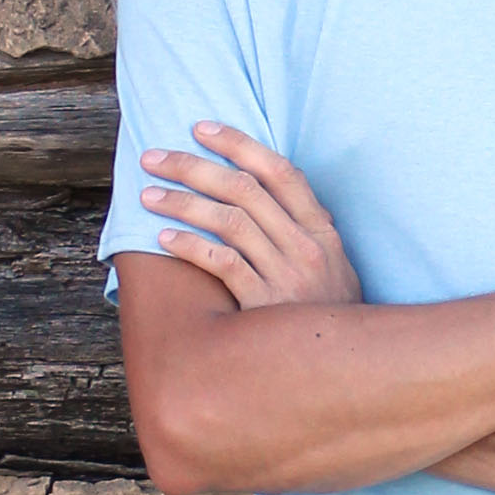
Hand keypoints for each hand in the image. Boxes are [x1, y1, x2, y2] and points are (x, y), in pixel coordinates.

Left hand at [140, 125, 362, 310]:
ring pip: (229, 221)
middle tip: (154, 157)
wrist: (346, 365)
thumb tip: (259, 192)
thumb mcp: (333, 265)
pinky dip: (192, 246)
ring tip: (148, 195)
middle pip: (244, 189)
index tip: (200, 128)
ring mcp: (287, 275)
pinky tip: (165, 238)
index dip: (238, 144)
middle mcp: (306, 246)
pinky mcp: (265, 305)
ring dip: (182, 202)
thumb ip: (302, 229)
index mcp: (322, 230)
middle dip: (193, 166)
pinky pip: (223, 264)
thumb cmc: (327, 313)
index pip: (279, 171)